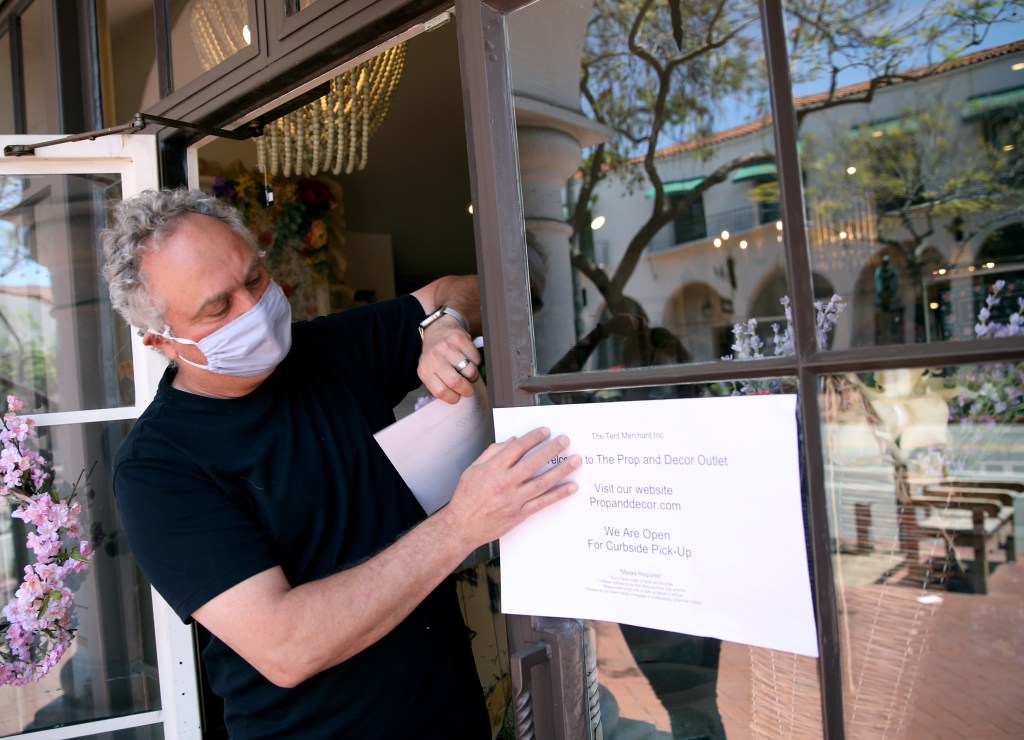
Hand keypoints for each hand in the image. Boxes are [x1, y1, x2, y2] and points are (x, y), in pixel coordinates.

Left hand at [417, 316, 481, 403]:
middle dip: (467, 390)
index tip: (457, 397)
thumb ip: (438, 384)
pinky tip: (469, 359)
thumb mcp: (429, 370)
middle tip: (468, 389)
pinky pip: (476, 358)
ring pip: (470, 371)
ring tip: (468, 373)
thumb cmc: (435, 355)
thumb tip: (455, 397)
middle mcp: (434, 358)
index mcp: (425, 370)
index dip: (453, 398)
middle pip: (456, 382)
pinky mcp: (460, 339)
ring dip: (473, 376)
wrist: (438, 329)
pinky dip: (476, 362)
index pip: (440, 391)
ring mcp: (447, 347)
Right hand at [440, 427, 580, 549]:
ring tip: (575, 460)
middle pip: (533, 463)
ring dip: (561, 470)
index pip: (517, 448)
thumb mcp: (473, 469)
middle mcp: (505, 483)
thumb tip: (513, 440)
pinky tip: (571, 487)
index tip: (545, 431)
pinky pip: (543, 502)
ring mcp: (514, 500)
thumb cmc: (466, 497)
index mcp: (492, 470)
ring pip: (543, 482)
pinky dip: (559, 494)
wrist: (462, 526)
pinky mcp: (520, 513)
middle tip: (565, 441)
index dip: (533, 438)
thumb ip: (493, 453)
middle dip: (552, 450)